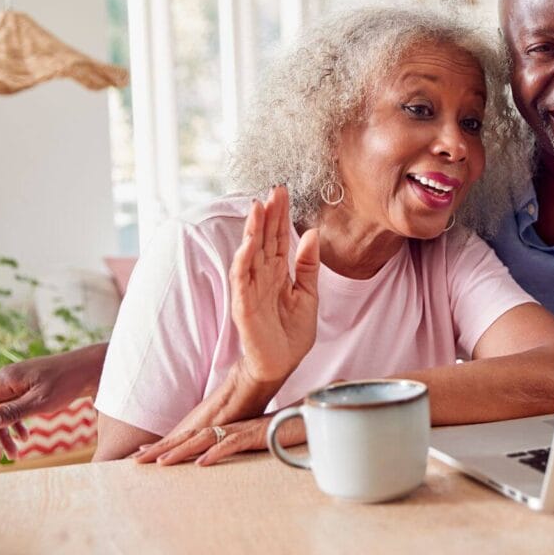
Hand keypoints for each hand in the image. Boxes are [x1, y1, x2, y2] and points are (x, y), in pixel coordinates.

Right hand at [0, 343, 106, 460]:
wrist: (91, 369)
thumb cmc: (68, 382)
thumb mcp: (41, 401)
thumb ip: (14, 411)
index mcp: (5, 380)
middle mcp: (7, 380)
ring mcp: (17, 384)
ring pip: (1, 412)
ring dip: (4, 434)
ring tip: (13, 455)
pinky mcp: (28, 389)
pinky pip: (14, 409)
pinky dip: (17, 424)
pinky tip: (25, 439)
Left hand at [131, 411, 305, 466]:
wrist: (313, 414)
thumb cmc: (288, 426)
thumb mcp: (258, 438)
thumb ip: (241, 442)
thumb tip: (225, 449)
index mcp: (228, 428)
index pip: (192, 436)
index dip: (168, 444)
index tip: (145, 454)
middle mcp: (231, 426)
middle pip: (191, 437)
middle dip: (163, 449)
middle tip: (137, 460)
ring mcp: (244, 429)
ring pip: (207, 439)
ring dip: (182, 451)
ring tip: (160, 463)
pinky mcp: (258, 434)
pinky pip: (234, 443)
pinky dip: (216, 452)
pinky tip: (201, 462)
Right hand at [231, 185, 319, 382]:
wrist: (280, 365)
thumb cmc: (290, 333)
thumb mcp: (308, 294)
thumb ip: (308, 265)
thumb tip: (311, 233)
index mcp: (278, 273)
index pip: (279, 238)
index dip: (281, 216)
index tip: (283, 192)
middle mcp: (262, 276)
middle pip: (264, 240)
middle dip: (268, 215)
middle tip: (274, 189)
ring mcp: (251, 289)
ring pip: (251, 254)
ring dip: (253, 230)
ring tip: (257, 207)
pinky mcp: (244, 305)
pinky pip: (242, 280)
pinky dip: (244, 261)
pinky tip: (248, 244)